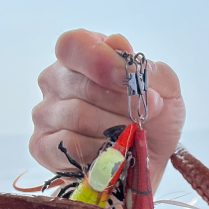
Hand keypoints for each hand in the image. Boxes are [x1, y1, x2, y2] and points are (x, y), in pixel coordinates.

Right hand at [30, 29, 185, 185]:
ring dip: (116, 131)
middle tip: (144, 117)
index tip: (131, 80)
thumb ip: (146, 66)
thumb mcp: (165, 89)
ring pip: (78, 117)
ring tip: (133, 136)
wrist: (150, 162)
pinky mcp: (43, 146)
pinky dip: (101, 153)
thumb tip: (118, 47)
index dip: (102, 62)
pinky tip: (115, 154)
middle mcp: (56, 80)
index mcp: (81, 56)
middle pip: (83, 86)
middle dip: (122, 105)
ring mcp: (45, 113)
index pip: (74, 45)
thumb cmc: (154, 120)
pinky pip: (71, 147)